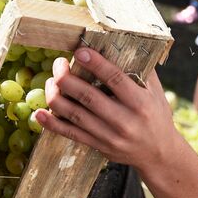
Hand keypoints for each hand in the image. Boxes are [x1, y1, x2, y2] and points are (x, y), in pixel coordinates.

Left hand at [36, 48, 176, 172]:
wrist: (158, 154)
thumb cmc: (156, 116)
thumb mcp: (156, 92)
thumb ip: (140, 70)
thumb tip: (121, 44)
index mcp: (139, 102)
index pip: (115, 79)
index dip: (95, 64)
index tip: (79, 51)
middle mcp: (123, 120)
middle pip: (88, 96)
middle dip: (67, 78)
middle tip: (58, 64)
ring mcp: (108, 136)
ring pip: (74, 115)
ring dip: (56, 96)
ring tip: (51, 82)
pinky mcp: (98, 145)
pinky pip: (70, 134)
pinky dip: (52, 124)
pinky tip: (39, 114)